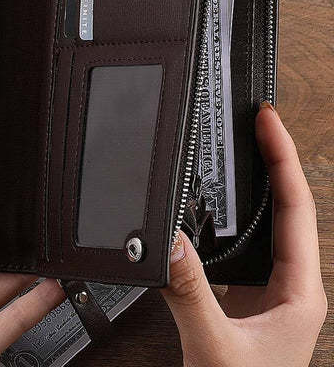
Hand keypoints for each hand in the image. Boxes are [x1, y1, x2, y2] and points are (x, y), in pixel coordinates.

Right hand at [161, 102, 326, 366]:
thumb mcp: (214, 347)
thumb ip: (189, 293)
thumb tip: (169, 240)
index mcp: (298, 292)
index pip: (295, 209)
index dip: (282, 158)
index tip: (268, 123)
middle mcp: (288, 287)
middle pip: (288, 207)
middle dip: (275, 159)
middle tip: (258, 123)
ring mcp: (267, 291)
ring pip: (267, 225)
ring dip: (257, 185)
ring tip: (244, 150)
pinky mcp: (243, 298)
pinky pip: (241, 244)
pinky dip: (230, 214)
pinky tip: (215, 204)